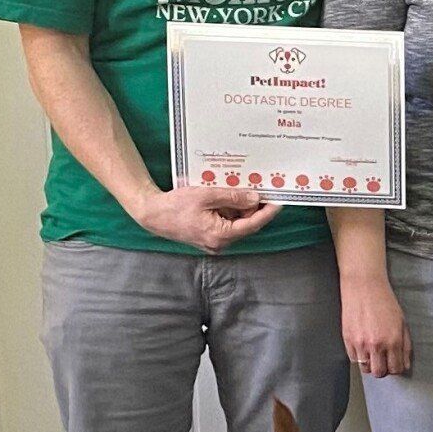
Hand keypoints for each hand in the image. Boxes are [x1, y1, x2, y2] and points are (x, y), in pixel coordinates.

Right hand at [140, 184, 276, 253]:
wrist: (153, 214)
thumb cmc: (175, 206)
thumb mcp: (207, 195)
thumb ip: (232, 197)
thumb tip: (254, 198)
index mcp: (220, 235)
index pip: (252, 224)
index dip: (267, 212)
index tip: (279, 201)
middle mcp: (220, 243)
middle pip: (246, 224)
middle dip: (252, 206)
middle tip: (259, 188)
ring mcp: (214, 242)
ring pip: (237, 223)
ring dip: (239, 207)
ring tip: (236, 188)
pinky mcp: (209, 237)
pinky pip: (227, 223)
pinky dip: (229, 210)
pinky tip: (225, 196)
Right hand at [343, 276, 411, 376]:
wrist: (364, 286)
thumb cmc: (385, 302)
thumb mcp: (402, 323)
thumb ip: (405, 346)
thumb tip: (405, 364)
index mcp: (393, 340)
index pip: (396, 368)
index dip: (396, 368)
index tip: (395, 364)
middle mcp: (376, 345)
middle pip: (379, 373)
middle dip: (383, 370)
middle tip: (384, 361)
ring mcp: (360, 343)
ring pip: (365, 368)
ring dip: (370, 364)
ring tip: (373, 352)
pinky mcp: (347, 340)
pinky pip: (354, 359)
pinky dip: (359, 357)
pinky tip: (363, 346)